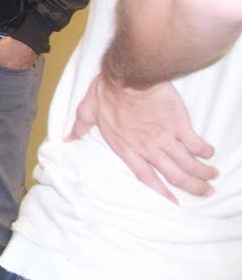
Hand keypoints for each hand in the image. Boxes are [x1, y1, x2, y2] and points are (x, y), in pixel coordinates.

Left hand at [0, 35, 36, 69]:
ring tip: (16, 53)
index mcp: (3, 65)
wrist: (28, 41)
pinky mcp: (28, 66)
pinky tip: (22, 56)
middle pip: (7, 66)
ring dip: (15, 62)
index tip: (1, 55)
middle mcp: (11, 68)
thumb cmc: (12, 43)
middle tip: (10, 52)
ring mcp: (20, 68)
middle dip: (7, 60)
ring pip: (15, 66)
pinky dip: (22, 62)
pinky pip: (23, 66)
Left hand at [67, 73, 216, 202]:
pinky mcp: (179, 125)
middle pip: (173, 176)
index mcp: (126, 148)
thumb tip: (68, 138)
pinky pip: (196, 144)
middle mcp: (147, 148)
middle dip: (191, 187)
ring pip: (187, 165)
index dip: (159, 192)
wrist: (129, 77)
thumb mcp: (88, 110)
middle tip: (204, 191)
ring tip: (212, 176)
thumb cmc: (107, 91)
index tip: (173, 202)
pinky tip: (209, 153)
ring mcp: (164, 139)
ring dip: (202, 173)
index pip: (144, 177)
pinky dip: (205, 151)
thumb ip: (81, 127)